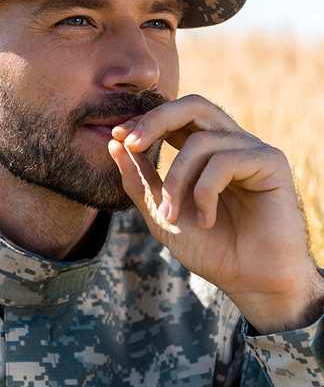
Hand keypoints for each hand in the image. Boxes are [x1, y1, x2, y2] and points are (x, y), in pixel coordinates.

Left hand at [108, 94, 323, 333]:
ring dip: (177, 180)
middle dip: (156, 120)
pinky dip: (206, 192)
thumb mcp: (162, 213)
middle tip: (131, 142)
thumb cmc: (211, 248)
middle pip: (194, 105)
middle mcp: (231, 143)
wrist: (249, 281)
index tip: (116, 137)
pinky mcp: (271, 162)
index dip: (145, 121)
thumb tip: (114, 144)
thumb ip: (140, 181)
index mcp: (206, 151)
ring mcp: (252, 150)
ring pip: (201, 141)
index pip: (175, 118)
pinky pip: (226, 160)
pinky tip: (207, 220)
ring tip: (172, 215)